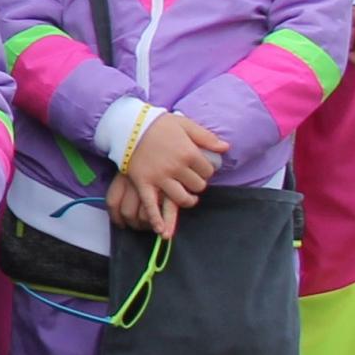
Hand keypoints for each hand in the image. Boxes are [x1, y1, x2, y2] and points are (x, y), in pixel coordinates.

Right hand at [115, 111, 224, 231]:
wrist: (129, 125)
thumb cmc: (158, 124)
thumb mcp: (185, 124)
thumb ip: (206, 137)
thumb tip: (225, 147)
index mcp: (189, 152)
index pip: (207, 171)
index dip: (205, 170)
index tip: (199, 168)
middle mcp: (176, 167)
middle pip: (197, 186)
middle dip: (197, 184)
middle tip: (191, 180)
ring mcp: (160, 177)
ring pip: (181, 198)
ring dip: (187, 201)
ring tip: (187, 198)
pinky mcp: (144, 183)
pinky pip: (151, 205)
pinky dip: (156, 219)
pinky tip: (161, 230)